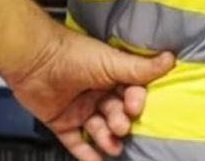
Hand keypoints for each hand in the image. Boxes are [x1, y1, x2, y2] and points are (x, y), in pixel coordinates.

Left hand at [4, 25, 174, 160]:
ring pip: (99, 130)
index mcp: (107, 75)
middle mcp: (94, 92)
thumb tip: (170, 59)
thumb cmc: (73, 54)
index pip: (129, 94)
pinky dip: (87, 155)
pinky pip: (76, 143)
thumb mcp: (110, 61)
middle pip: (115, 114)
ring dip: (107, 139)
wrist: (34, 58)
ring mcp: (77, 108)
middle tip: (120, 125)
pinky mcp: (60, 121)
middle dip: (120, 122)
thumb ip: (139, 68)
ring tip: (112, 144)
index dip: (134, 102)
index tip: (134, 105)